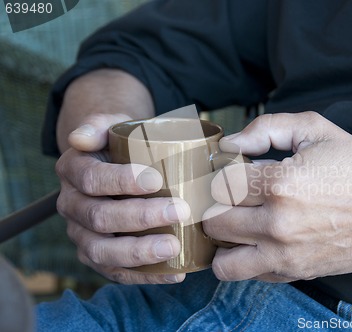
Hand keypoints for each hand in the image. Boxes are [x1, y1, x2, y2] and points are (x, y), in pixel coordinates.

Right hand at [56, 114, 189, 283]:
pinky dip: (145, 275)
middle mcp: (71, 205)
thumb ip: (98, 124)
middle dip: (140, 217)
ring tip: (175, 247)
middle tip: (180, 211)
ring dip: (140, 252)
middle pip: (98, 217)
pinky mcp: (98, 255)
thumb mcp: (111, 125)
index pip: (91, 179)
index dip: (121, 181)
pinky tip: (175, 272)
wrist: (117, 163)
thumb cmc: (121, 144)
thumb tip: (81, 138)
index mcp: (72, 170)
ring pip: (102, 251)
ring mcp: (82, 234)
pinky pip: (116, 272)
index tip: (158, 180)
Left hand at [203, 112, 351, 281]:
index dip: (220, 174)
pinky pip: (249, 274)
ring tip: (235, 225)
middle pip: (214, 221)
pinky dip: (245, 259)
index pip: (219, 184)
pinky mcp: (294, 272)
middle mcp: (278, 224)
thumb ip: (266, 128)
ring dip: (223, 243)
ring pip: (223, 261)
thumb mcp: (315, 129)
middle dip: (217, 206)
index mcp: (281, 184)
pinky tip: (257, 240)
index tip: (230, 171)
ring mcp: (285, 255)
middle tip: (230, 197)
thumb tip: (228, 144)